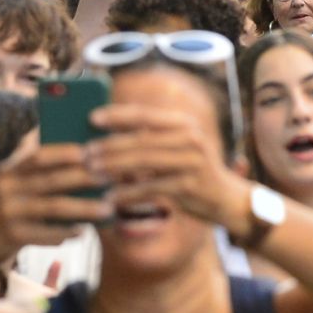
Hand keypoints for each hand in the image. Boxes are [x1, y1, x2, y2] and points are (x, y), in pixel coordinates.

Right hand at [0, 140, 109, 270]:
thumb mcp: (5, 181)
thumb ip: (28, 165)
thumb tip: (61, 145)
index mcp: (8, 171)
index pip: (38, 156)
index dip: (64, 153)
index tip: (89, 151)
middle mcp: (6, 188)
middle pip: (52, 180)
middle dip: (83, 178)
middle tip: (109, 178)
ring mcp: (9, 213)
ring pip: (54, 208)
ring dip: (83, 208)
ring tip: (107, 209)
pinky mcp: (12, 236)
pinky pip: (46, 234)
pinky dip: (66, 233)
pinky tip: (82, 232)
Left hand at [86, 103, 239, 231]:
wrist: (227, 199)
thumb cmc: (194, 172)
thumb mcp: (177, 148)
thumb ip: (151, 139)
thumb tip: (108, 136)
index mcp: (183, 123)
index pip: (145, 114)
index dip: (117, 115)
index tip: (91, 118)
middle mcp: (189, 138)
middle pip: (140, 139)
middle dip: (109, 146)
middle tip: (84, 153)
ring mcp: (191, 161)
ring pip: (143, 162)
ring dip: (113, 167)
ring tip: (92, 172)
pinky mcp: (189, 185)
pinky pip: (150, 188)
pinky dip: (128, 193)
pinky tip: (110, 197)